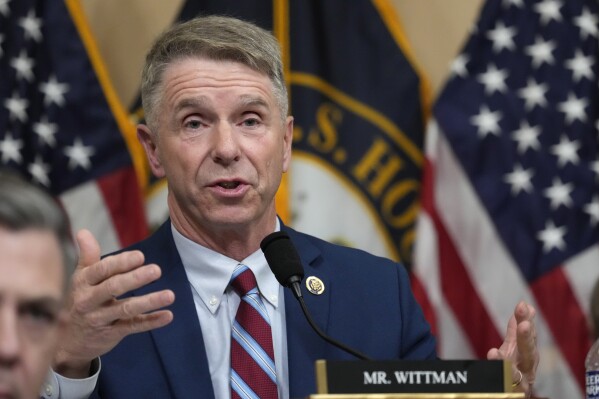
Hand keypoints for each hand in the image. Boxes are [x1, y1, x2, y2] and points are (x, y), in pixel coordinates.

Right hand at [53, 229, 174, 377]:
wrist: (69, 341)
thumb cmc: (80, 300)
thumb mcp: (80, 278)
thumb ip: (87, 255)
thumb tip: (83, 231)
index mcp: (83, 283)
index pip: (102, 270)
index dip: (121, 263)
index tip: (140, 256)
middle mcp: (89, 301)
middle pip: (113, 288)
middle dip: (135, 279)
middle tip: (156, 270)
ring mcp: (101, 319)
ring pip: (126, 309)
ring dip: (149, 302)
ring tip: (170, 295)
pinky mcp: (112, 334)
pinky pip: (133, 327)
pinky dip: (151, 322)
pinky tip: (168, 315)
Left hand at [487, 301, 538, 396]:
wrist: (513, 394)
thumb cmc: (515, 371)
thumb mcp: (513, 349)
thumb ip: (515, 331)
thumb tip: (523, 306)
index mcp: (528, 353)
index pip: (528, 334)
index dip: (526, 320)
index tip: (523, 304)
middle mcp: (528, 366)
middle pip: (528, 349)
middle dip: (526, 334)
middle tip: (525, 318)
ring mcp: (521, 379)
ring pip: (521, 364)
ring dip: (520, 348)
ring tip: (521, 331)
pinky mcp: (513, 389)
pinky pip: (506, 378)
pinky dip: (499, 366)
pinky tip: (493, 352)